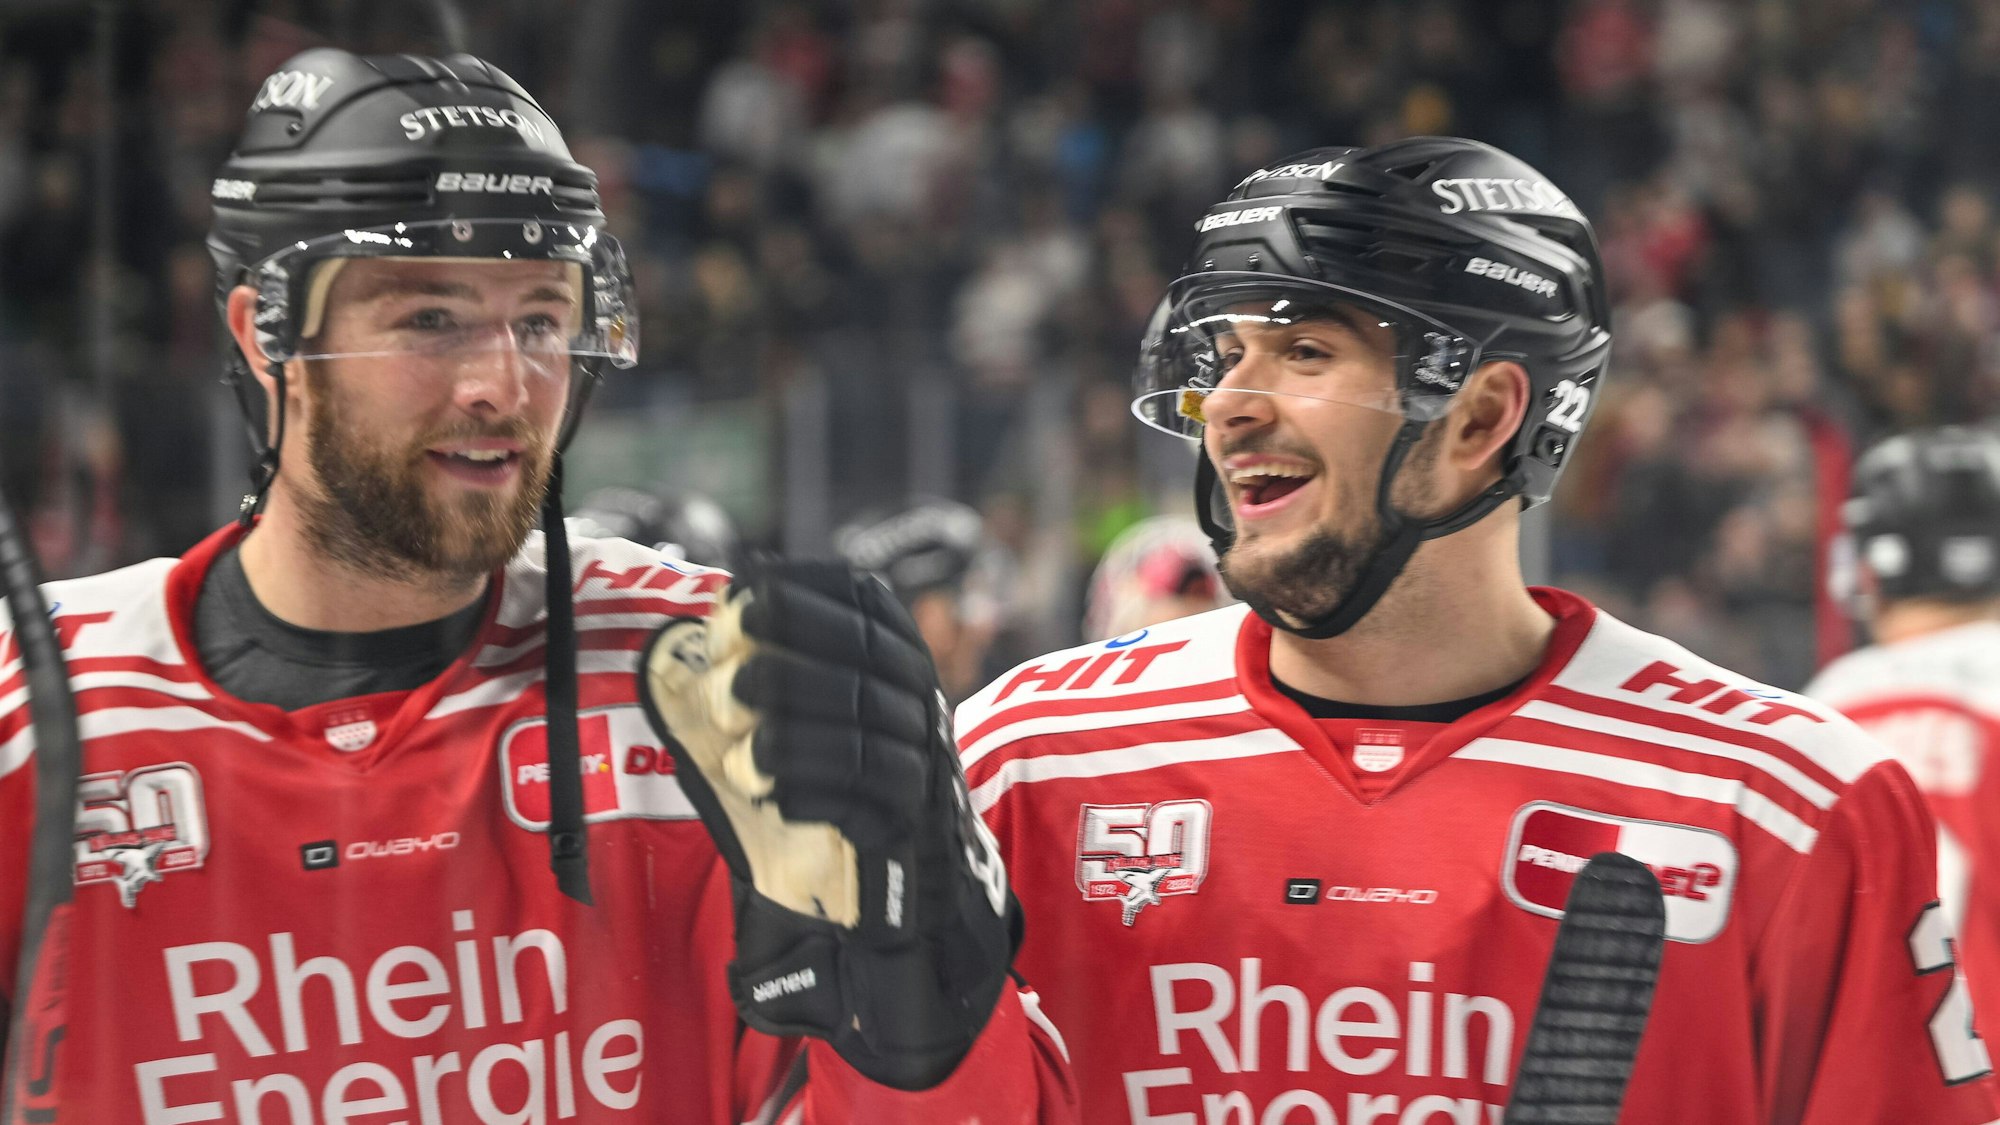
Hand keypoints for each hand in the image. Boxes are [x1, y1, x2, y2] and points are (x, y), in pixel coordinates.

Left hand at [639, 560, 1013, 1089]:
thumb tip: (728, 587)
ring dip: (795, 736)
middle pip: (866, 661)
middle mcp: (918, 695)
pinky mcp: (910, 819)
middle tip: (729, 676)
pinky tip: (772, 794)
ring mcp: (921, 756)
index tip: (741, 600)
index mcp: (896, 649)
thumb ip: (770, 652)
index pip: (866, 601)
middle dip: (791, 663)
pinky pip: (867, 800)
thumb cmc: (824, 773)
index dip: (805, 597)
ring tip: (743, 751)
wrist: (888, 871)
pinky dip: (813, 794)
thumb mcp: (802, 702)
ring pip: (864, 732)